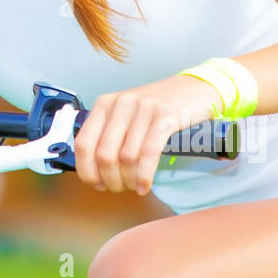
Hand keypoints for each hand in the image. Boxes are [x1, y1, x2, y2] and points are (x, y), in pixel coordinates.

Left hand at [72, 75, 221, 193]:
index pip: (83, 144)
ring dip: (128, 180)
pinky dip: (144, 175)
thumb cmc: (158, 108)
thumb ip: (109, 135)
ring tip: (135, 186)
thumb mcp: (126, 114)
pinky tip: (145, 185)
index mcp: (105, 104)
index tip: (96, 183)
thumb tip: (94, 170)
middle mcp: (120, 104)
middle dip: (110, 180)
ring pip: (126, 158)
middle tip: (119, 187)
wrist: (194, 89)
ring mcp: (142, 109)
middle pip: (104, 155)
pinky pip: (148, 154)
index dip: (87, 170)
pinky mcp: (164, 116)